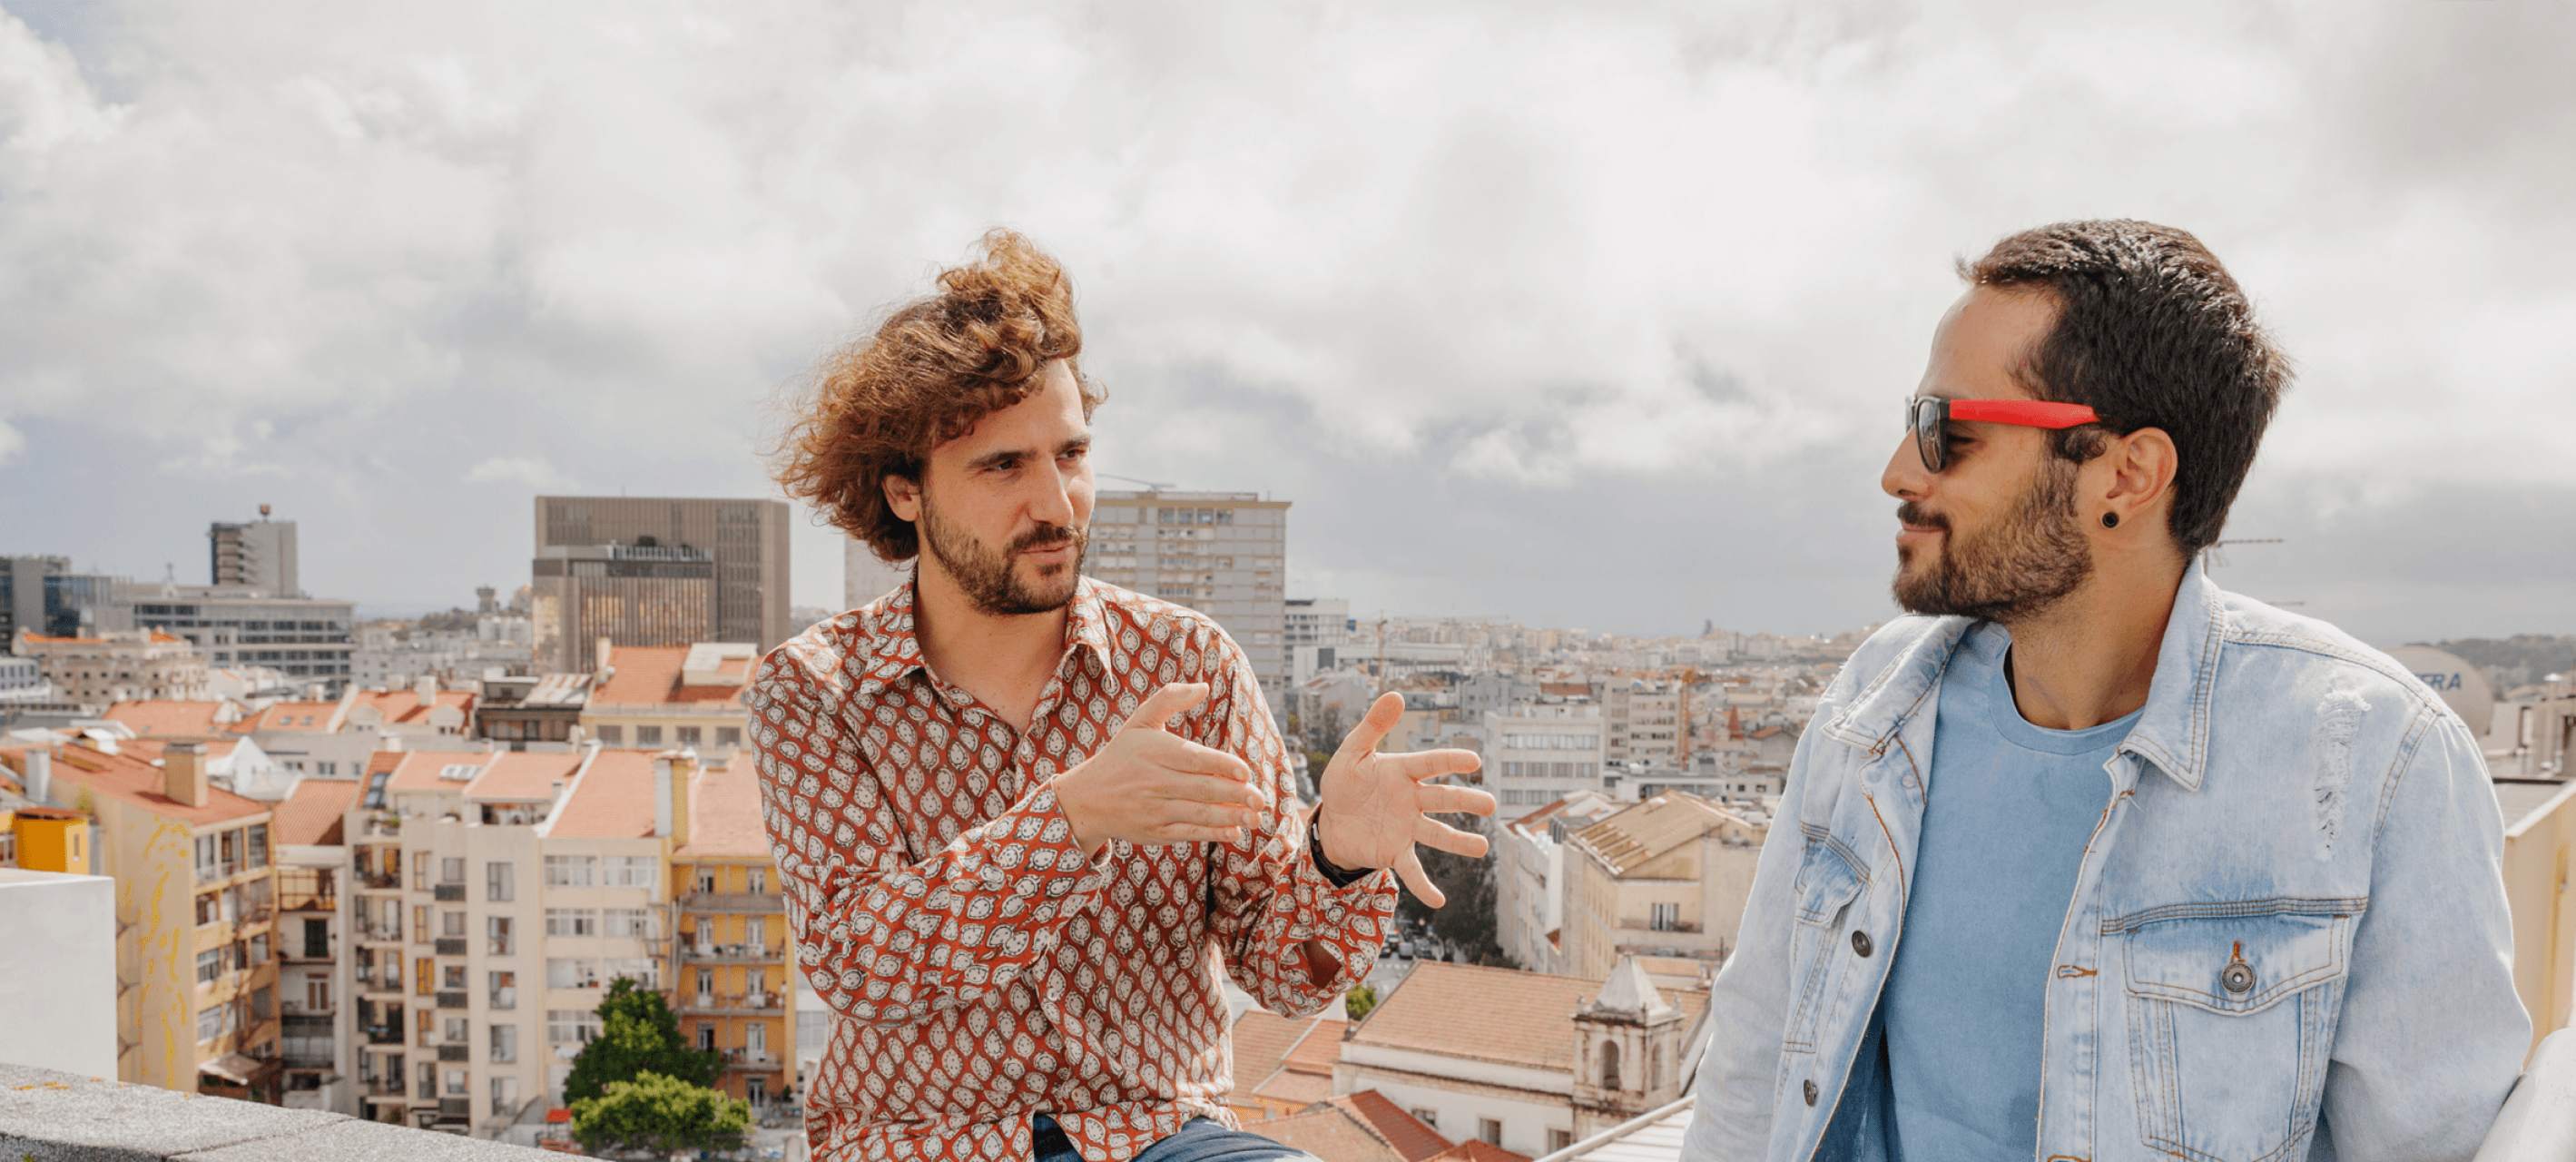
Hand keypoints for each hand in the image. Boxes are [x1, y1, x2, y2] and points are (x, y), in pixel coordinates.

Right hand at [1050, 683, 1269, 858]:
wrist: (1087, 798)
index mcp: (1154, 751)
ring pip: (1199, 813)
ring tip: (1255, 816)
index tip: (1245, 771)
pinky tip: (1235, 831)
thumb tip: (1203, 687)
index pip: (1194, 759)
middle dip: (1235, 795)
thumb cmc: (1121, 755)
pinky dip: (1213, 833)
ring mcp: (1154, 809)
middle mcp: (1154, 781)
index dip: (1223, 765)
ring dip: (1231, 816)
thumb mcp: (1139, 722)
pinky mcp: (1155, 832)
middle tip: (1260, 798)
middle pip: (1202, 788)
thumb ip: (1169, 699)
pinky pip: (1189, 833)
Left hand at [1316, 692, 1494, 906]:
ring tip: (1482, 848)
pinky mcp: (1396, 851)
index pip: (1430, 763)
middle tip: (1490, 804)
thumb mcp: (1352, 752)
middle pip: (1442, 799)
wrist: (1331, 821)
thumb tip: (1396, 694)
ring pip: (1436, 834)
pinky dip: (1425, 886)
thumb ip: (1373, 726)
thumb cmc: (1345, 783)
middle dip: (1465, 801)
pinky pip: (1413, 869)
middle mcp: (1411, 800)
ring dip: (1459, 842)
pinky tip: (1439, 902)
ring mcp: (1407, 827)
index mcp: (1402, 771)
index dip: (1450, 761)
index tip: (1474, 760)